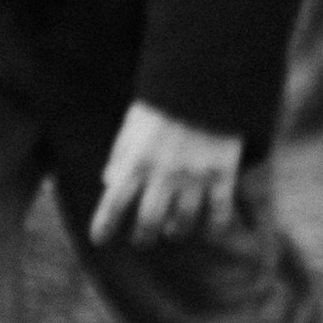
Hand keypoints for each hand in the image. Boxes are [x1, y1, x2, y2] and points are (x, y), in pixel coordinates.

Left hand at [89, 101, 242, 250]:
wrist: (206, 81)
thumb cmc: (165, 102)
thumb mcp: (133, 124)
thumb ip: (120, 154)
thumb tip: (108, 183)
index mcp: (136, 160)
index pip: (114, 203)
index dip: (104, 225)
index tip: (99, 240)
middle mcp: (163, 173)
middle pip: (149, 221)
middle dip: (142, 237)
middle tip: (141, 241)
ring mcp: (195, 176)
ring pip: (183, 222)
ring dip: (175, 232)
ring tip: (172, 232)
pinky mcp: (223, 174)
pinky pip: (219, 212)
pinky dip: (215, 228)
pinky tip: (211, 234)